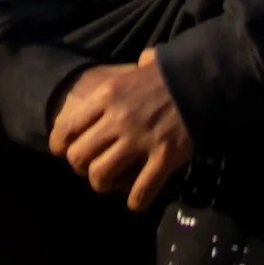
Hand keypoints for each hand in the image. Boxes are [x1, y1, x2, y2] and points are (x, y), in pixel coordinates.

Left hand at [47, 50, 193, 210]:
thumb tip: (140, 63)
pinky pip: (140, 191)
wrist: (202, 79)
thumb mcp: (139, 67)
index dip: (61, 144)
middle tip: (93, 168)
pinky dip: (135, 201)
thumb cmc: (170, 73)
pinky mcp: (163, 158)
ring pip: (101, 176)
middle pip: (79, 156)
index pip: (68, 126)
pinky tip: (137, 200)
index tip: (63, 152)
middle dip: (82, 168)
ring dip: (103, 185)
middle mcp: (117, 119)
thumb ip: (127, 73)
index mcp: (107, 96)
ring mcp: (139, 140)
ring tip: (113, 184)